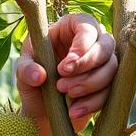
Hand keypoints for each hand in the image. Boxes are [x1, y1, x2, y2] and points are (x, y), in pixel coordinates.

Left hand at [16, 12, 117, 135]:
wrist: (42, 110)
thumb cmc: (33, 80)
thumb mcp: (23, 71)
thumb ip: (27, 70)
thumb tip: (38, 75)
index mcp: (70, 27)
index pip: (87, 25)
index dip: (82, 44)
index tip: (65, 66)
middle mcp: (92, 41)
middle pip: (106, 44)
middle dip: (87, 65)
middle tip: (62, 84)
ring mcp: (103, 63)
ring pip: (111, 68)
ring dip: (90, 84)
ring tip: (66, 95)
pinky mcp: (108, 84)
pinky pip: (111, 91)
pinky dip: (92, 102)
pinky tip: (73, 111)